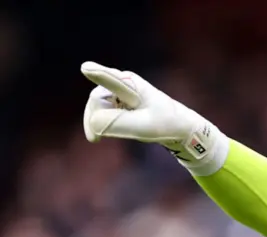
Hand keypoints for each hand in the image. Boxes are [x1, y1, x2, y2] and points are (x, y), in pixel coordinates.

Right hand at [81, 61, 225, 165]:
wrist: (180, 127)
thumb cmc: (166, 124)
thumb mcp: (145, 127)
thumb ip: (117, 123)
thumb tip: (93, 122)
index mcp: (132, 84)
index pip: (112, 80)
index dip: (98, 74)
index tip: (86, 68)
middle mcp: (123, 82)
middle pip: (97, 99)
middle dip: (93, 118)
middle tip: (94, 138)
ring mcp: (120, 91)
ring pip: (97, 106)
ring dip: (96, 122)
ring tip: (96, 138)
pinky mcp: (119, 101)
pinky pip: (102, 111)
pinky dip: (100, 123)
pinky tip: (100, 134)